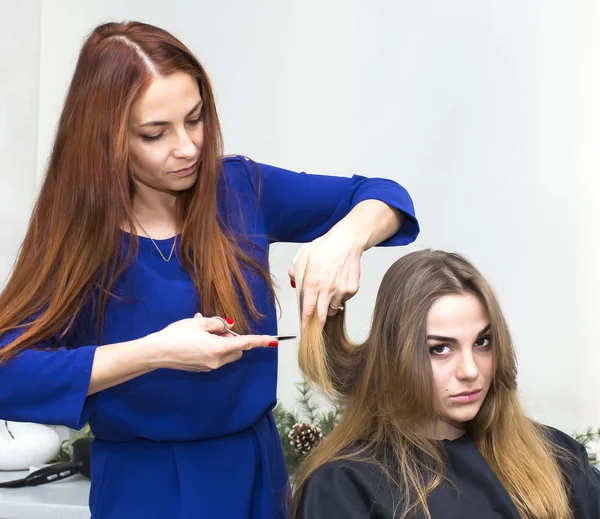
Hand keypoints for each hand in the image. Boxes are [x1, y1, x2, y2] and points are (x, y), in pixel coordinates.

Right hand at [147, 314, 277, 371]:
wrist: (157, 352)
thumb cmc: (177, 335)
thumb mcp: (199, 323)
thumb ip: (218, 324)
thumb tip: (228, 327)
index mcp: (219, 348)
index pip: (246, 343)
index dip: (261, 341)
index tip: (274, 341)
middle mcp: (217, 361)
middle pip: (237, 350)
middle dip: (233, 339)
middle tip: (216, 328)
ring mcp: (209, 367)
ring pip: (225, 354)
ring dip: (221, 342)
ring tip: (202, 330)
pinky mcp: (201, 369)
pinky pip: (214, 357)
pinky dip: (211, 347)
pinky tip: (195, 338)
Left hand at [289, 230, 362, 329]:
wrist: (347, 241)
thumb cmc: (326, 248)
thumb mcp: (304, 257)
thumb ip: (296, 272)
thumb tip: (294, 282)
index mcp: (312, 283)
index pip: (308, 310)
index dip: (305, 324)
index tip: (304, 333)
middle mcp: (327, 290)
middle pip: (322, 317)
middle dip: (318, 325)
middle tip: (315, 328)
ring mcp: (341, 291)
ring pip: (333, 308)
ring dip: (329, 305)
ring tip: (328, 289)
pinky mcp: (352, 290)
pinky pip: (343, 300)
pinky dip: (340, 296)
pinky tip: (338, 282)